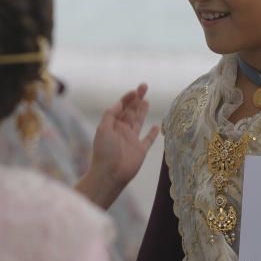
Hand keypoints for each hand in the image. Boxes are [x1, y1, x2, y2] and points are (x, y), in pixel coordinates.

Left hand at [78, 84, 159, 208]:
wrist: (110, 174)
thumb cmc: (104, 151)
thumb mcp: (103, 128)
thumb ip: (111, 114)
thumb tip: (120, 102)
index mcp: (112, 125)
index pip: (121, 107)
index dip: (127, 98)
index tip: (135, 90)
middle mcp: (122, 131)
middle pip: (131, 111)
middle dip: (137, 99)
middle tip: (144, 86)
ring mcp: (132, 140)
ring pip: (139, 121)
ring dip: (143, 111)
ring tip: (146, 100)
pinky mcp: (141, 150)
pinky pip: (148, 139)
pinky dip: (153, 133)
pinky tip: (156, 126)